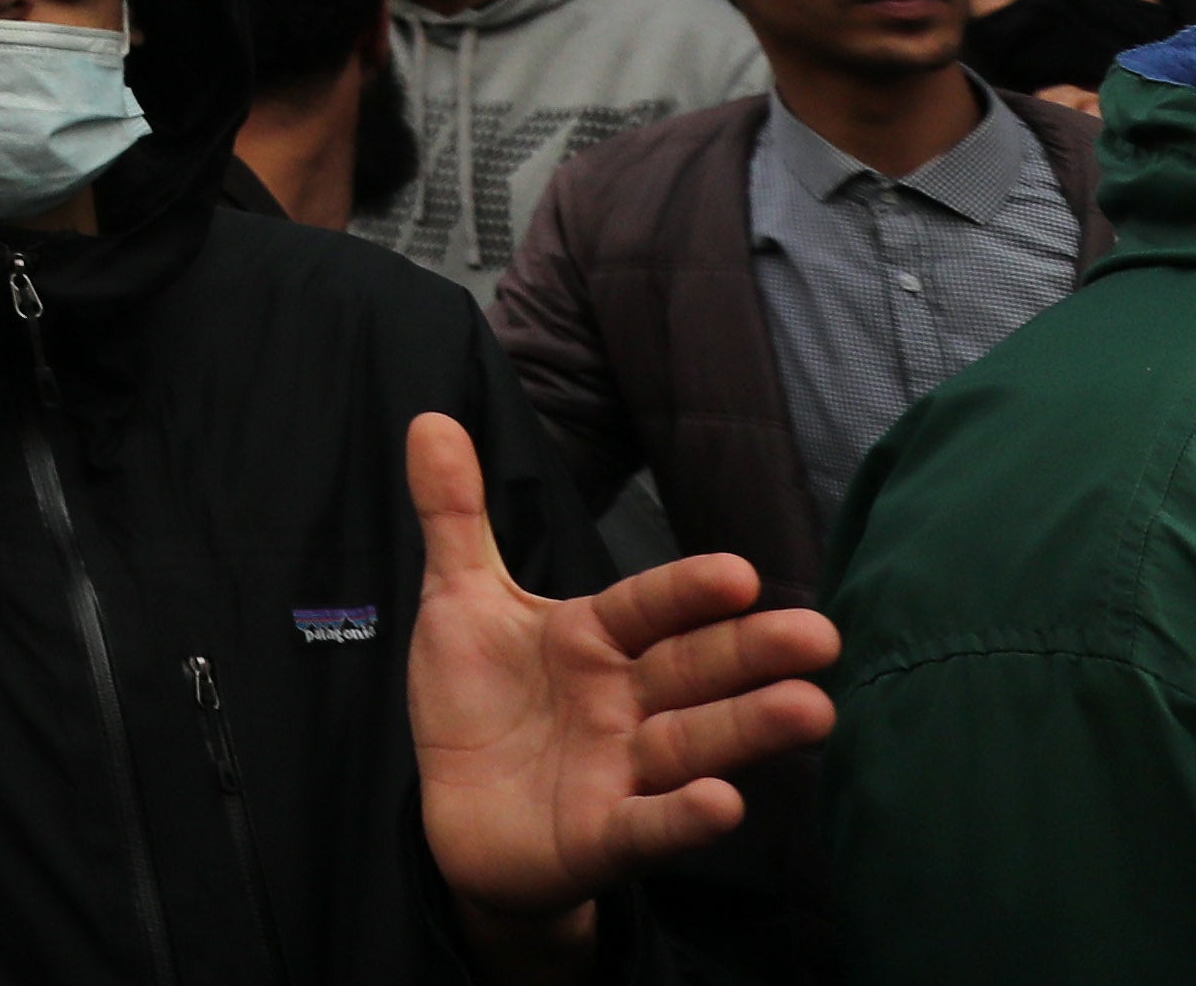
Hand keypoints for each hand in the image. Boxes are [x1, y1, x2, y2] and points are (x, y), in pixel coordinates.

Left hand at [401, 412, 836, 929]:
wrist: (460, 816)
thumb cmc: (479, 702)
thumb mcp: (458, 602)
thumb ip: (456, 516)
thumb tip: (431, 416)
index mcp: (595, 639)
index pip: (648, 608)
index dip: (688, 593)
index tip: (741, 572)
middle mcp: (624, 701)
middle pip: (694, 671)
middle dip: (754, 653)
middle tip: (821, 636)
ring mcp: (622, 770)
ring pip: (693, 744)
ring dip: (749, 730)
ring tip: (813, 711)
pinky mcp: (606, 835)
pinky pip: (650, 825)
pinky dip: (684, 816)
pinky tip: (724, 803)